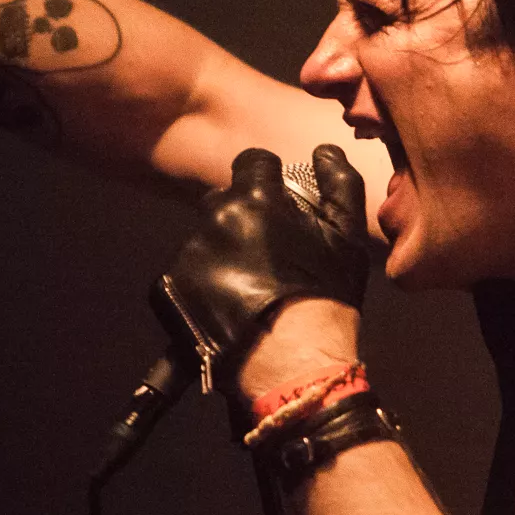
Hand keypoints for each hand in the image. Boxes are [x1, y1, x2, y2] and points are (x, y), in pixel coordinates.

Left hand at [149, 145, 370, 393]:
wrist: (292, 365)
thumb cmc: (325, 299)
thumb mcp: (346, 237)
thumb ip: (339, 182)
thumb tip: (325, 149)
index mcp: (254, 198)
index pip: (252, 162)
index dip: (267, 180)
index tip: (277, 205)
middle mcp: (213, 218)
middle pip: (224, 202)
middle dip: (243, 219)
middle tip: (266, 257)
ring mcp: (187, 253)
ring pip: (204, 240)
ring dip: (222, 254)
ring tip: (248, 290)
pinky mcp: (168, 287)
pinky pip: (184, 275)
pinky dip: (201, 286)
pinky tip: (227, 307)